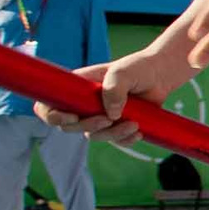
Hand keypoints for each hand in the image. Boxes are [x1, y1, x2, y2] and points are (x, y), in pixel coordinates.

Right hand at [40, 46, 196, 146]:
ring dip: (112, 134)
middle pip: (69, 127)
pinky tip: (138, 131)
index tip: (72, 117)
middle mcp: (83, 104)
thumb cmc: (137, 68)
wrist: (160, 75)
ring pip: (93, 136)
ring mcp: (98, 116)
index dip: (51, 116)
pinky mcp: (115, 126)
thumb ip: (113, 89)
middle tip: (107, 119)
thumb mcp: (123, 72)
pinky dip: (125, 140)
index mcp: (76, 88)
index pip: (48, 105)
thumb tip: (110, 115)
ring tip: (133, 123)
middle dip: (87, 127)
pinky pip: (114, 141)